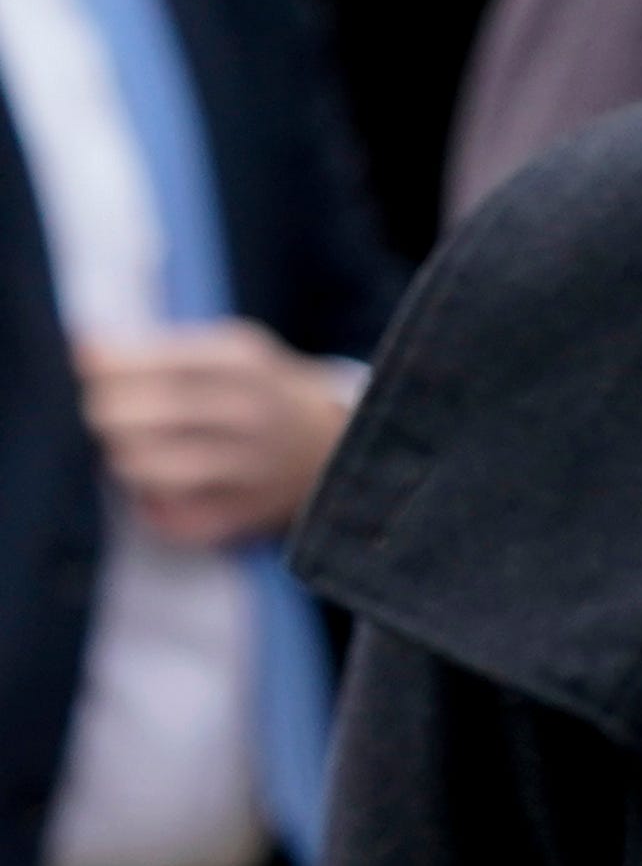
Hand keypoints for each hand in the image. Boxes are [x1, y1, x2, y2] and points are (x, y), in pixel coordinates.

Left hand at [77, 322, 350, 546]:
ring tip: (135, 449)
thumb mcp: (229, 351)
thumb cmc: (261, 390)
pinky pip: (168, 516)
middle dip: (104, 413)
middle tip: (110, 413)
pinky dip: (153, 505)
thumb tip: (82, 352)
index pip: (138, 363)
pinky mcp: (246, 513)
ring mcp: (250, 466)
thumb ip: (159, 349)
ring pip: (141, 467)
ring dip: (124, 457)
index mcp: (240, 361)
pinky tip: (165, 488)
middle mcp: (247, 411)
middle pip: (130, 414)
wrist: (336, 445)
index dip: (100, 369)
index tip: (90, 370)